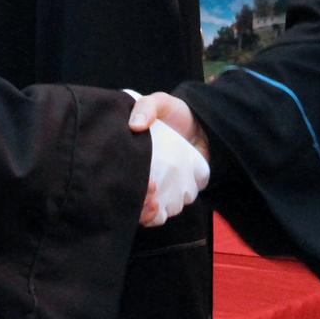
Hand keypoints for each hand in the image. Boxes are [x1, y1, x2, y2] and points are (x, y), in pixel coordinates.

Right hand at [124, 90, 208, 226]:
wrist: (204, 127)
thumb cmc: (177, 115)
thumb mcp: (161, 103)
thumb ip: (147, 106)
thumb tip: (135, 125)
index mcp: (130, 155)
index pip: (115, 174)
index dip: (118, 182)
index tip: (131, 179)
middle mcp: (139, 174)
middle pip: (128, 197)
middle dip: (132, 202)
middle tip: (146, 190)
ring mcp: (155, 188)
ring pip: (143, 210)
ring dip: (144, 211)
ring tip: (153, 201)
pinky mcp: (171, 196)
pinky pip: (161, 213)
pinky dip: (158, 216)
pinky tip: (161, 207)